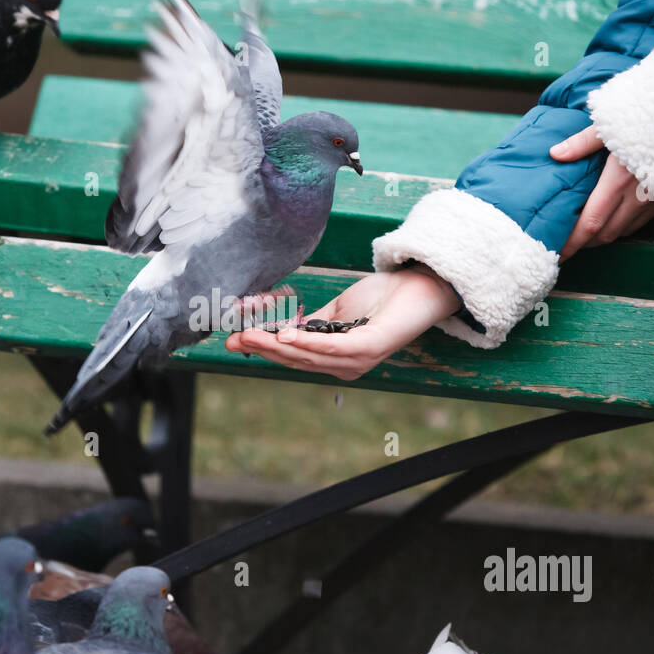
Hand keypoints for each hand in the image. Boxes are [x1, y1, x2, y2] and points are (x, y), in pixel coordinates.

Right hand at [224, 267, 460, 380]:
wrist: (420, 286)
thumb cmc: (383, 298)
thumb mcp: (338, 311)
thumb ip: (312, 324)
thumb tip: (279, 329)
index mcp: (337, 359)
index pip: (294, 357)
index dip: (263, 349)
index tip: (234, 341)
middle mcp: (347, 367)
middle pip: (296, 360)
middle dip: (262, 349)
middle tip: (233, 339)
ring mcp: (359, 361)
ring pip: (309, 356)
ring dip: (276, 347)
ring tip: (250, 336)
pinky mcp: (370, 348)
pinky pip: (332, 347)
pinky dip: (307, 343)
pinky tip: (285, 336)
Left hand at [551, 125, 653, 261]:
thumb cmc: (651, 117)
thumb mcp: (612, 123)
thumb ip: (583, 142)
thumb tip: (555, 154)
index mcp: (619, 180)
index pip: (590, 223)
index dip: (572, 242)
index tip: (556, 254)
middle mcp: (639, 197)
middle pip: (605, 234)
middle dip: (583, 243)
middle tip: (564, 245)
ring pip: (623, 231)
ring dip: (602, 236)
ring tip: (583, 233)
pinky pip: (640, 222)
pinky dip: (622, 226)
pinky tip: (611, 218)